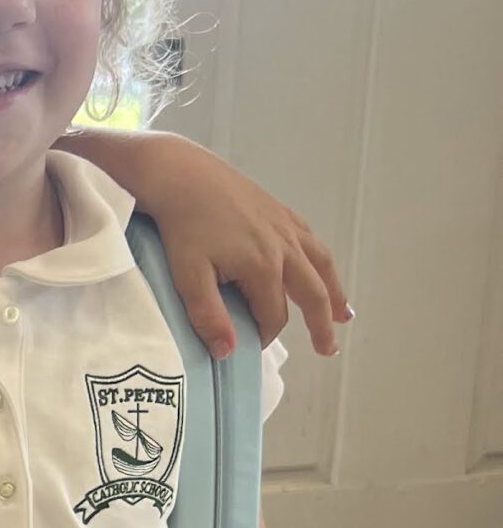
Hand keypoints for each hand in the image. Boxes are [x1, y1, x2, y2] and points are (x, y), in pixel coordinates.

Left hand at [124, 135, 349, 357]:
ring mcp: (286, 226)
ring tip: (345, 315)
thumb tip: (228, 352)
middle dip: (321, 325)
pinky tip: (320, 268)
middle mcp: (284, 246)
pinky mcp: (280, 211)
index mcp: (264, 266)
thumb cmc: (183, 225)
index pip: (274, 316)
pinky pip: (310, 241)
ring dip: (335, 292)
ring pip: (320, 265)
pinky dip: (321, 260)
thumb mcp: (189, 276)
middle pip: (312, 294)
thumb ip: (209, 316)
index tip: (250, 347)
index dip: (264, 337)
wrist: (182, 176)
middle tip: (328, 350)